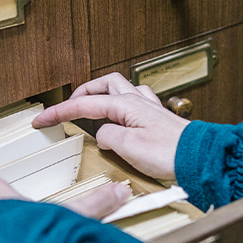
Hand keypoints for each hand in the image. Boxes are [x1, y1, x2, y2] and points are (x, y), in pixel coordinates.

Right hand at [32, 72, 190, 179]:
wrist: (200, 158)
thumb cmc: (171, 153)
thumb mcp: (128, 148)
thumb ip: (108, 137)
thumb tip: (102, 135)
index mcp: (126, 105)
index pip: (84, 105)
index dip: (59, 112)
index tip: (42, 119)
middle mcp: (138, 101)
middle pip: (104, 84)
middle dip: (82, 92)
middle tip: (68, 106)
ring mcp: (150, 108)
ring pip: (121, 87)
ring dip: (103, 93)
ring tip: (92, 105)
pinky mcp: (159, 119)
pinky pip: (137, 100)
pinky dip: (123, 103)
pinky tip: (123, 115)